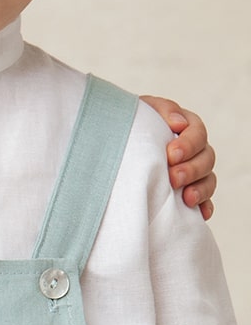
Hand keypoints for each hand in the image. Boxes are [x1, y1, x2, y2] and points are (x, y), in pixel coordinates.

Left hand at [141, 95, 215, 219]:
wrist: (114, 145)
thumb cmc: (131, 125)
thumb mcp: (143, 110)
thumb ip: (163, 110)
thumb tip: (178, 122)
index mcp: (186, 127)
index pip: (198, 133)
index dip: (189, 144)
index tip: (171, 155)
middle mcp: (194, 150)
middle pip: (207, 159)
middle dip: (192, 169)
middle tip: (173, 178)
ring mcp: (194, 173)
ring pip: (208, 180)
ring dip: (200, 189)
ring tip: (187, 198)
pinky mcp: (189, 193)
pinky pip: (204, 202)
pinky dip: (204, 207)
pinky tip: (199, 214)